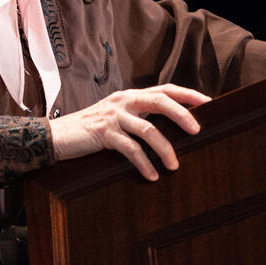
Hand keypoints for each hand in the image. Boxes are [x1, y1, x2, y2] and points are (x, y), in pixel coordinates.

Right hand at [49, 84, 210, 180]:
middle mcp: (123, 101)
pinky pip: (131, 149)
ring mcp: (113, 116)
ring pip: (148, 129)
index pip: (164, 89)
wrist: (57, 136)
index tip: (208, 103)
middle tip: (197, 131)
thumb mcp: (115, 116)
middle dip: (182, 114)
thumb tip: (170, 128)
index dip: (187, 94)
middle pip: (159, 101)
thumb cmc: (89, 129)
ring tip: (174, 165)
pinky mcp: (104, 133)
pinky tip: (152, 175)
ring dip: (165, 149)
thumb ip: (137, 116)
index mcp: (129, 96)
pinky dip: (144, 163)